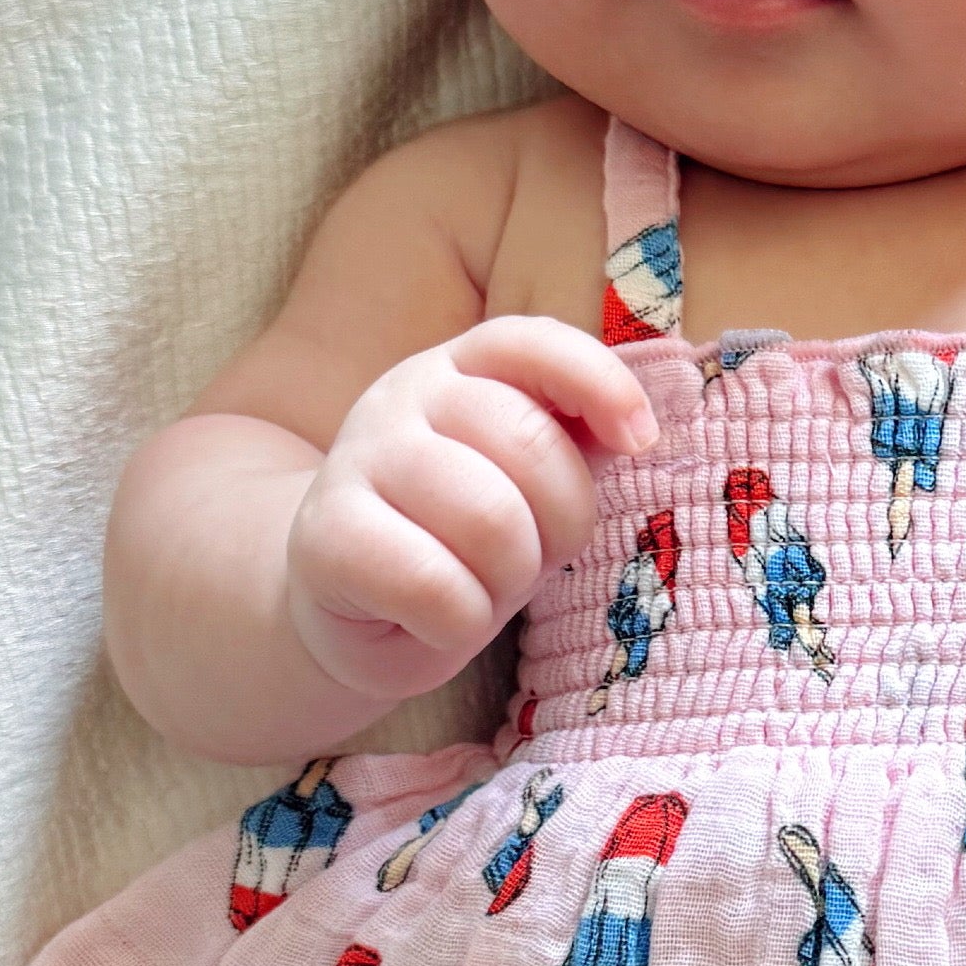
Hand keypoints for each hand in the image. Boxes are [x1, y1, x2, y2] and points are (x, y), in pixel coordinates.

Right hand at [283, 315, 656, 698]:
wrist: (345, 607)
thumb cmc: (453, 539)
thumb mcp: (525, 484)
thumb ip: (574, 439)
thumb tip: (634, 427)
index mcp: (458, 369)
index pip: (533, 344)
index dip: (599, 382)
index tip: (639, 440)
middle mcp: (401, 396)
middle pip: (530, 445)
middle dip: (559, 525)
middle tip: (528, 558)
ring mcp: (355, 460)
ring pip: (491, 521)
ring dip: (508, 580)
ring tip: (479, 587)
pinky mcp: (325, 536)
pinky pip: (436, 586)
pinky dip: (460, 622)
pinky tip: (436, 619)